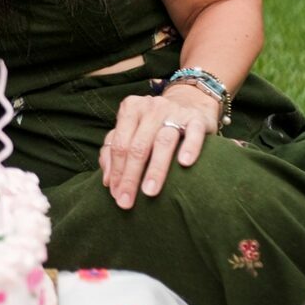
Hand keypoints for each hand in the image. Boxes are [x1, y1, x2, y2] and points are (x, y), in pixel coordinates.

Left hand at [100, 84, 219, 208]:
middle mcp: (151, 107)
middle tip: (127, 201)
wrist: (190, 103)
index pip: (119, 145)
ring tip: (149, 192)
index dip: (116, 171)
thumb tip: (108, 181)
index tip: (115, 195)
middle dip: (130, 177)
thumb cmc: (154, 124)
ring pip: (163, 142)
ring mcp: (175, 112)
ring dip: (155, 169)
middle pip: (138, 146)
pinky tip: (184, 163)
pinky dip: (189, 148)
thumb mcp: (131, 131)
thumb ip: (114, 151)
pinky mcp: (197, 119)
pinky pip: (193, 133)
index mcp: (131, 109)